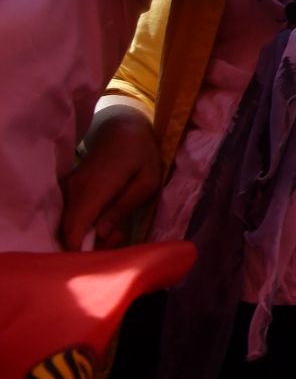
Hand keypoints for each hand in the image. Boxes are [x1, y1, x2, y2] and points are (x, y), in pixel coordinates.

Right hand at [59, 103, 161, 249]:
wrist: (122, 129)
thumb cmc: (141, 155)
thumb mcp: (146, 181)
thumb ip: (122, 207)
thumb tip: (100, 234)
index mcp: (94, 188)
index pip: (73, 230)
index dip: (85, 249)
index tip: (109, 247)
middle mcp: (73, 190)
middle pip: (67, 233)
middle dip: (91, 245)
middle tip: (120, 235)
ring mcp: (66, 190)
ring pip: (66, 226)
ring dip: (89, 235)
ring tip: (118, 227)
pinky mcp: (65, 191)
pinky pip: (68, 217)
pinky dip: (84, 225)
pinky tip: (106, 220)